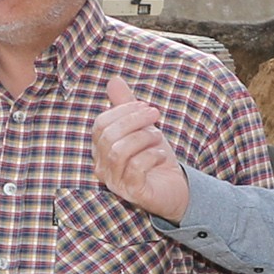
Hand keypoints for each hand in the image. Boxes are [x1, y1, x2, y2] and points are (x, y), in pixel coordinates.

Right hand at [90, 79, 190, 219]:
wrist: (173, 188)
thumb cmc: (154, 158)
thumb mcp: (142, 128)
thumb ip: (126, 106)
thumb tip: (114, 80)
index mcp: (101, 150)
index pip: (100, 124)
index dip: (123, 111)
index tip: (145, 106)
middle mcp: (102, 167)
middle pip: (109, 136)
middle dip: (135, 120)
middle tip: (155, 115)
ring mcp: (116, 182)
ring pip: (119, 152)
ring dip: (143, 138)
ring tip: (158, 137)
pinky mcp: (133, 193)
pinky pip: (135, 168)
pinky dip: (151, 156)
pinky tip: (161, 155)